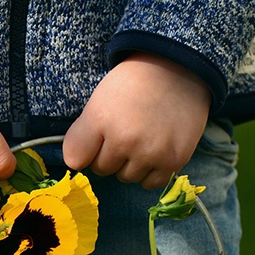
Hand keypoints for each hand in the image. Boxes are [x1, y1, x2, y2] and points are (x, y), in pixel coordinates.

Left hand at [63, 52, 210, 188]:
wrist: (179, 70)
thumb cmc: (134, 84)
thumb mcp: (99, 100)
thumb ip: (82, 134)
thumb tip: (77, 164)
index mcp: (100, 119)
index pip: (75, 159)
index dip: (85, 150)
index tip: (96, 140)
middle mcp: (124, 140)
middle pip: (103, 169)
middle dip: (110, 155)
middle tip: (126, 132)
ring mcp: (150, 153)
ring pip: (126, 177)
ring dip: (131, 164)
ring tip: (143, 139)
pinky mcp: (173, 161)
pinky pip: (150, 183)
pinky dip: (150, 173)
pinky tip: (156, 152)